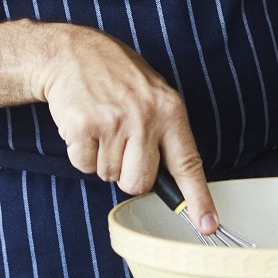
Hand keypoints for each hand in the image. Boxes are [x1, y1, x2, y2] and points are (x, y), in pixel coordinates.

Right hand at [26, 22, 218, 234]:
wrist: (70, 52)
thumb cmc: (114, 75)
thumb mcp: (153, 93)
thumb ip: (166, 132)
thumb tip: (176, 183)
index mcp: (169, 109)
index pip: (187, 163)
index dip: (198, 199)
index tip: (206, 225)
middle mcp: (144, 117)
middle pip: (140, 183)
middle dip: (128, 174)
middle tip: (120, 144)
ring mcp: (113, 122)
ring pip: (110, 176)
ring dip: (102, 159)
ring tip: (101, 125)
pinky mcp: (84, 127)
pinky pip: (84, 166)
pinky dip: (80, 153)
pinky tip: (84, 125)